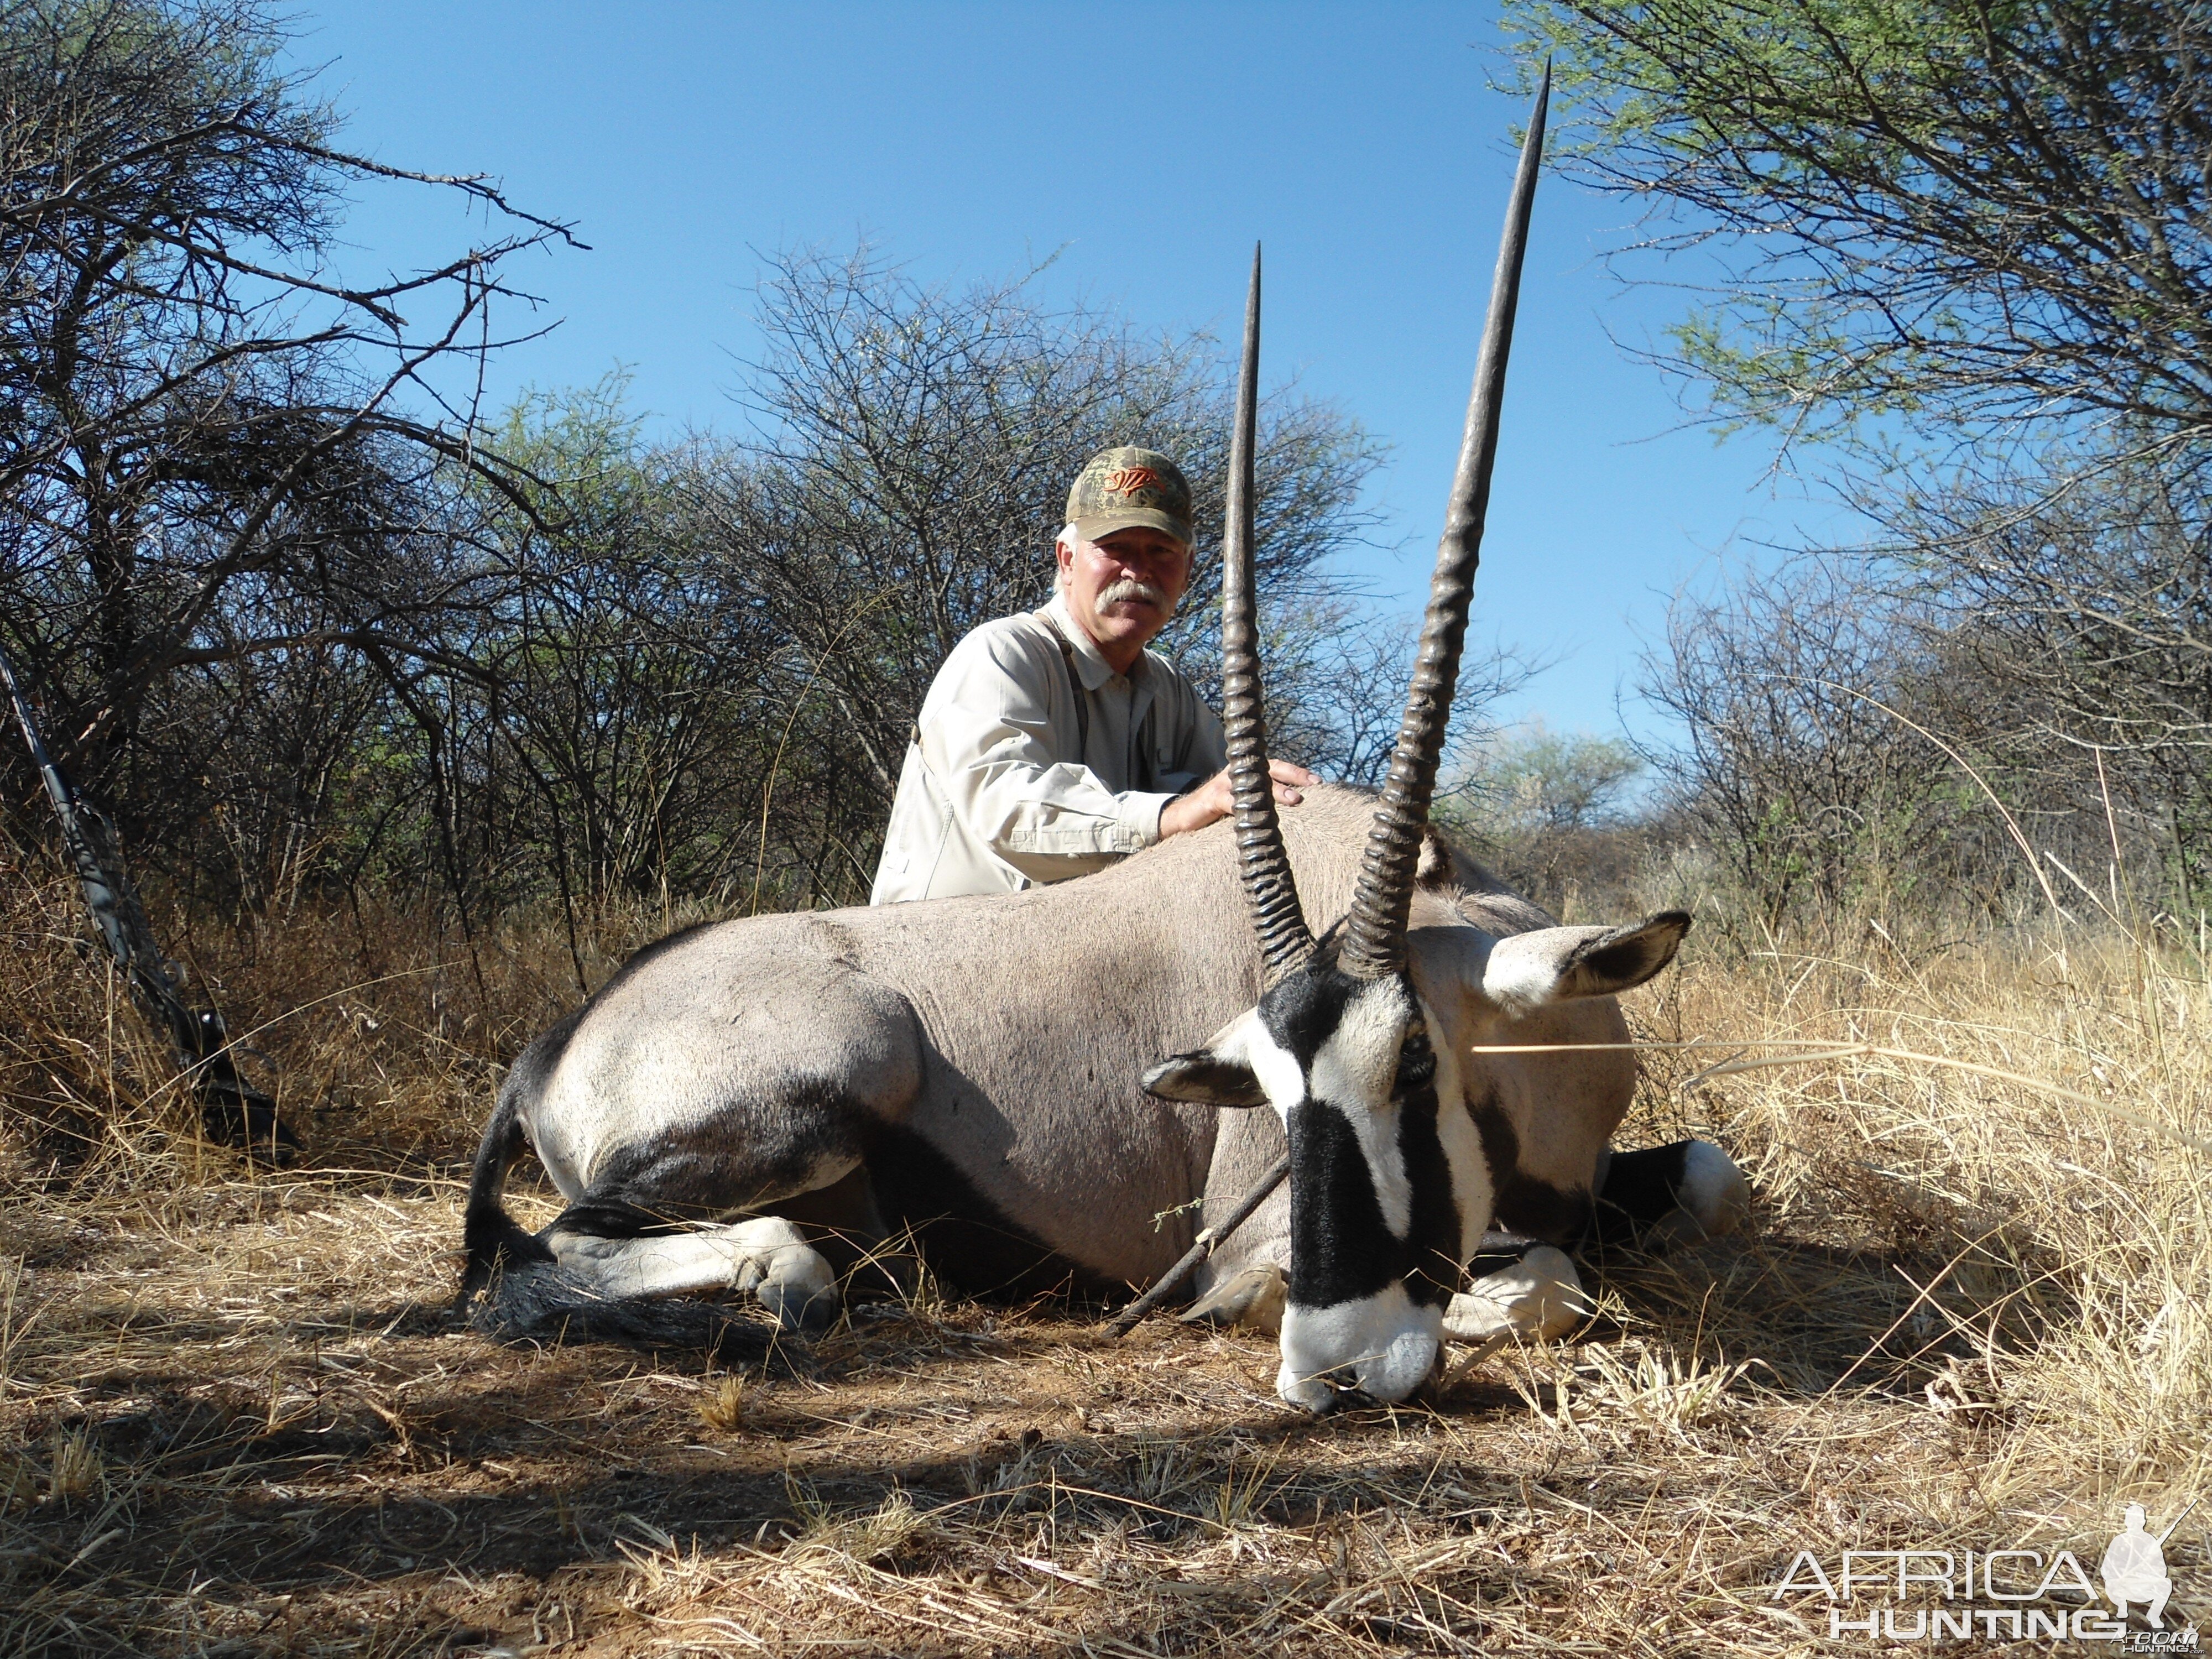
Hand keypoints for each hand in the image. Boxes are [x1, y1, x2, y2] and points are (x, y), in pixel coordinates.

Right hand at [1158, 760, 1316, 839]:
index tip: (1318, 781)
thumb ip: (1263, 801)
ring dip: (1276, 791)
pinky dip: (1247, 807)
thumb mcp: (1244, 803)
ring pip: (1256, 784)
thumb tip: (1294, 807)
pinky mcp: (1214, 798)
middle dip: (1294, 776)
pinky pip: (1233, 802)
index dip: (1297, 773)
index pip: (1277, 767)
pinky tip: (1260, 816)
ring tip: (1295, 800)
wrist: (1184, 816)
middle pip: (1271, 769)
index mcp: (1249, 773)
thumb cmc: (1218, 812)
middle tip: (1313, 785)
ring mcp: (1226, 783)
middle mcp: (1239, 773)